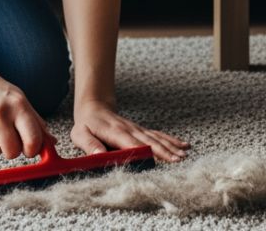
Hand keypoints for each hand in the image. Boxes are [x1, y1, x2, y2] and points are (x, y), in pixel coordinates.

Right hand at [0, 67, 48, 159]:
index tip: (29, 147)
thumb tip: (52, 143)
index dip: (32, 149)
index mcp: (19, 106)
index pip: (33, 141)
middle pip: (13, 152)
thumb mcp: (20, 100)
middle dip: (11, 149)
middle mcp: (1, 113)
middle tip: (7, 137)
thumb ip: (37, 123)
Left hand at [72, 100, 189, 162]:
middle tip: (178, 159)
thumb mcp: (80, 134)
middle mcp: (130, 130)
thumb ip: (90, 145)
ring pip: (157, 138)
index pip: (131, 143)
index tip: (156, 159)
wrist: (94, 107)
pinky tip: (183, 145)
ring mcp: (138, 130)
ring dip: (171, 146)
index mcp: (115, 132)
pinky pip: (158, 135)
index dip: (143, 151)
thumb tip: (99, 156)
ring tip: (184, 154)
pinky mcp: (141, 131)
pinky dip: (171, 140)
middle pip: (149, 141)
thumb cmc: (86, 124)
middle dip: (164, 151)